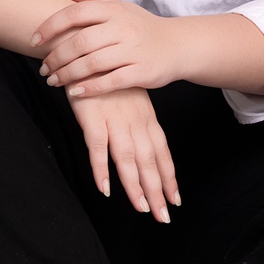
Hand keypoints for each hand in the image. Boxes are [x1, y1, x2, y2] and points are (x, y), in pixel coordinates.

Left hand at [33, 0, 183, 96]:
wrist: (178, 45)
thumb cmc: (142, 26)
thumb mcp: (119, 6)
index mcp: (114, 10)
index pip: (75, 13)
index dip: (51, 26)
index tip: (34, 40)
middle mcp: (123, 28)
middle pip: (80, 42)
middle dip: (56, 57)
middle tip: (43, 69)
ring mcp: (133, 50)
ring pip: (92, 64)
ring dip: (68, 75)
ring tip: (53, 81)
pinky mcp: (142, 72)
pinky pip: (111, 81)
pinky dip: (90, 88)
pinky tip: (75, 92)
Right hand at [68, 86, 180, 222]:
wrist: (87, 47)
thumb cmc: (107, 74)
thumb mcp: (129, 97)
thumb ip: (136, 121)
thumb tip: (142, 145)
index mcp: (145, 116)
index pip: (161, 150)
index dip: (168, 175)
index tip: (175, 199)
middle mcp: (134, 120)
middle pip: (149, 160)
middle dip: (157, 189)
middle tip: (164, 217)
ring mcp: (114, 118)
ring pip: (127, 158)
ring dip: (135, 185)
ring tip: (141, 208)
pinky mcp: (92, 116)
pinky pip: (97, 147)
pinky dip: (101, 169)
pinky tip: (105, 189)